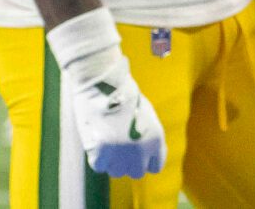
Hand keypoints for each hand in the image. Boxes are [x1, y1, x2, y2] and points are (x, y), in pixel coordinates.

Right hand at [54, 31, 165, 178]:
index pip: (155, 166)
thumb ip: (147, 138)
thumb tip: (142, 156)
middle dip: (128, 162)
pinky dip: (97, 156)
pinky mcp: (100, 154)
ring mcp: (120, 154)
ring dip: (112, 160)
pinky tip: (97, 138)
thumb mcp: (146, 116)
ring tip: (107, 138)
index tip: (136, 153)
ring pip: (116, 171)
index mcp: (156, 139)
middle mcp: (141, 151)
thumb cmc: (124, 95)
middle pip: (136, 172)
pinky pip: (99, 166)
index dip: (145, 160)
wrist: (102, 83)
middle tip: (119, 146)